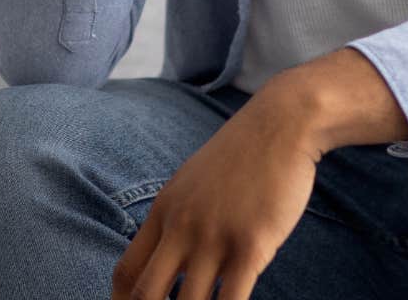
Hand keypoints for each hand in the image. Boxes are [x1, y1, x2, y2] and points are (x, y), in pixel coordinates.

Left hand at [110, 50, 407, 299]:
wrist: (280, 124)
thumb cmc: (242, 156)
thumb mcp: (192, 182)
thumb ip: (177, 219)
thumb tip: (169, 256)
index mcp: (163, 212)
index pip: (126, 272)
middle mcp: (181, 227)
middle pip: (147, 295)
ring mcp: (215, 237)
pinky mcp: (251, 245)